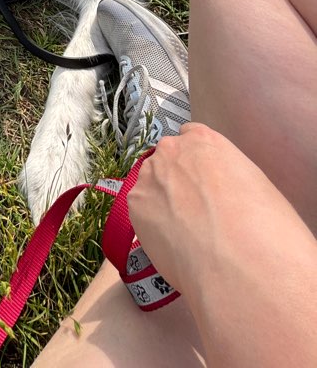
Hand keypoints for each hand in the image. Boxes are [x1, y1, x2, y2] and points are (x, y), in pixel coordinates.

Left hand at [127, 123, 297, 292]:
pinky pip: (141, 210)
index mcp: (204, 139)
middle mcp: (172, 150)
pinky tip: (172, 243)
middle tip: (194, 210)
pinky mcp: (135, 204)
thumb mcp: (255, 184)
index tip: (202, 182)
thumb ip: (230, 175)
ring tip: (183, 232)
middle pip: (168, 160)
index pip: (191, 137)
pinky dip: (152, 224)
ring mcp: (150, 175)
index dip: (197, 163)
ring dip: (162, 200)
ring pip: (151, 184)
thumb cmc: (262, 225)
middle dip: (177, 180)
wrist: (239, 260)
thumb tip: (225, 190)